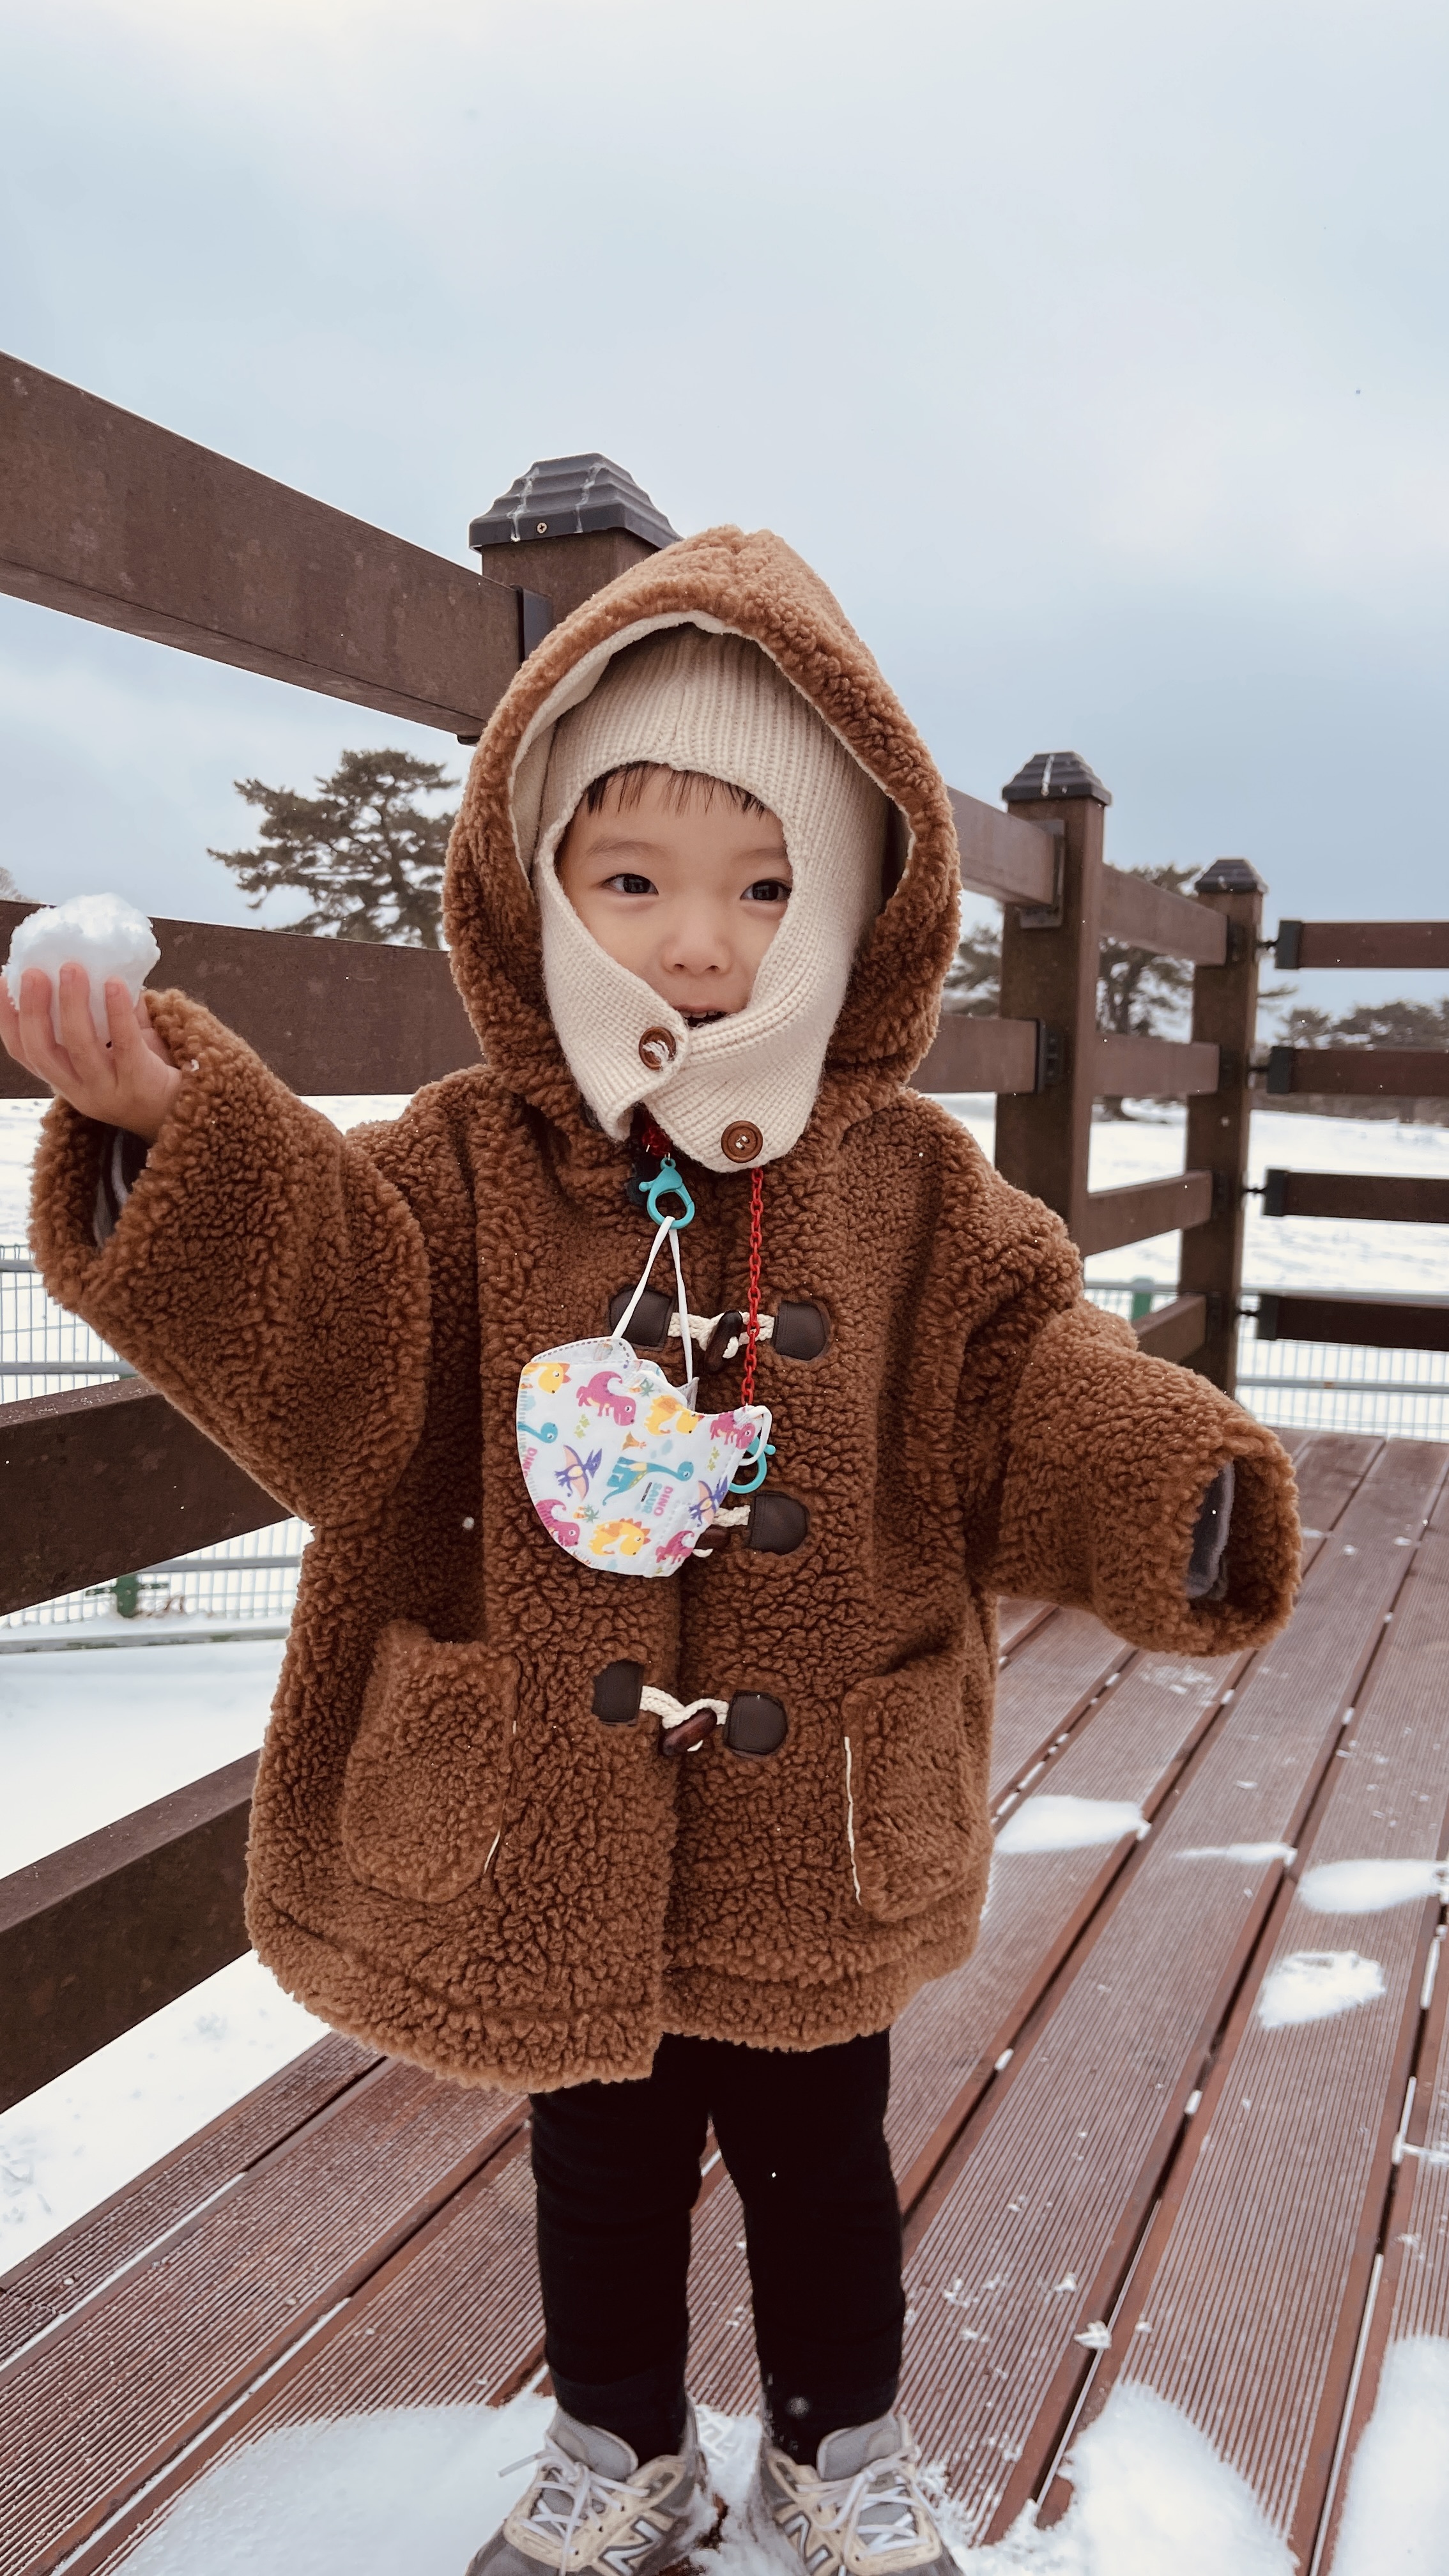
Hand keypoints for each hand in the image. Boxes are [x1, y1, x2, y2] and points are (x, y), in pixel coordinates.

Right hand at [0, 963, 182, 1142]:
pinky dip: (118, 1013)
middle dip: (34, 1010)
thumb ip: (104, 1013)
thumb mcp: (115, 1047)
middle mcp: (81, 1092)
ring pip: (80, 1048)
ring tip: (72, 969)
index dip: (8, 1019)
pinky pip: (126, 1046)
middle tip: (34, 972)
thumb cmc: (151, 1073)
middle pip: (43, 1052)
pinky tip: (116, 984)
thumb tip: (96, 962)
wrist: (193, 1113)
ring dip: (72, 1004)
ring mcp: (109, 1092)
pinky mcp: (140, 1085)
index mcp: (67, 1080)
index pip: (25, 1053)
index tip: (5, 981)